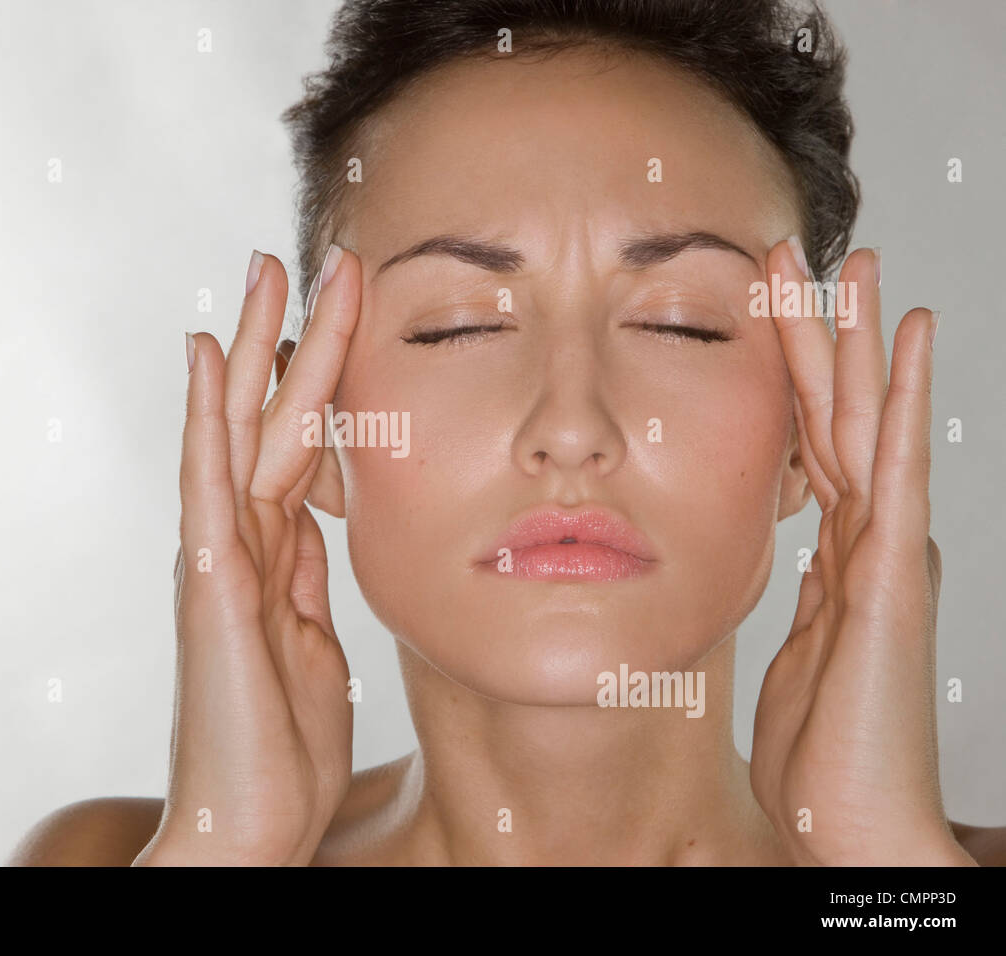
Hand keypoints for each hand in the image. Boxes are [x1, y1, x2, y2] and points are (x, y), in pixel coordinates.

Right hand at [136, 245, 361, 865]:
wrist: (247, 821)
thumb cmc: (277, 743)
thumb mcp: (312, 642)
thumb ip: (305, 577)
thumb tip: (313, 520)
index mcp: (269, 555)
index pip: (298, 446)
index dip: (317, 379)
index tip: (338, 316)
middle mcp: (237, 541)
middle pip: (267, 420)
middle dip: (290, 339)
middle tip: (308, 259)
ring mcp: (218, 557)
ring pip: (243, 431)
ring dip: (259, 349)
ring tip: (266, 273)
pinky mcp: (211, 583)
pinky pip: (212, 482)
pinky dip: (209, 415)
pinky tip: (209, 356)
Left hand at [750, 240, 971, 865]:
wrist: (847, 820)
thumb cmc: (822, 750)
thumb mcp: (798, 650)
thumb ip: (805, 598)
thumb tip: (802, 560)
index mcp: (839, 555)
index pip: (812, 445)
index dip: (794, 377)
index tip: (773, 312)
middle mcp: (868, 539)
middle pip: (840, 417)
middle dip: (823, 336)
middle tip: (806, 258)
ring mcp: (886, 551)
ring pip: (866, 421)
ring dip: (857, 340)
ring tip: (853, 266)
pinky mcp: (892, 572)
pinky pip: (894, 465)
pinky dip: (903, 397)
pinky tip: (905, 334)